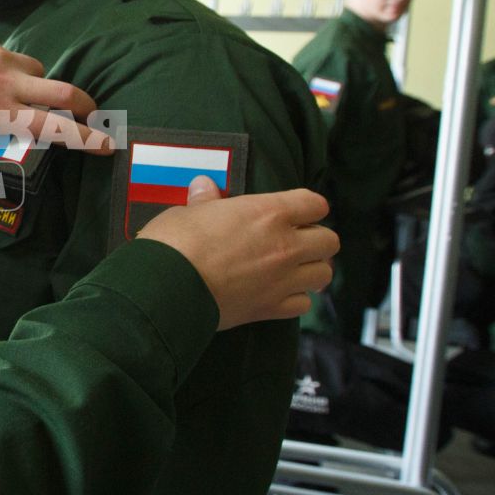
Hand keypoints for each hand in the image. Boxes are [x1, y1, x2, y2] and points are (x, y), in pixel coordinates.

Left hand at [0, 28, 111, 182]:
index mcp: (2, 114)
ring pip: (36, 70)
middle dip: (84, 105)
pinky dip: (3, 66)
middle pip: (65, 92)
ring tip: (22, 95)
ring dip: (38, 84)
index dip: (87, 138)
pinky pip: (6, 53)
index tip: (108, 144)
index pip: (57, 129)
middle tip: (90, 115)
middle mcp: (8, 83)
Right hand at [138, 178, 336, 328]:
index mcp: (269, 213)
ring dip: (311, 270)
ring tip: (292, 270)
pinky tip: (278, 294)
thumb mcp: (188, 213)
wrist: (166, 288)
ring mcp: (282, 280)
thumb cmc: (175, 243)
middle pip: (329, 241)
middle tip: (295, 242)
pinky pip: (303, 304)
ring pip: (323, 274)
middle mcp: (285, 246)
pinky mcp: (271, 308)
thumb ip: (206, 202)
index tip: (297, 212)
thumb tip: (205, 187)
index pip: (314, 204)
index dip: (307, 207)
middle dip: (316, 240)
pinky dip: (295, 299)